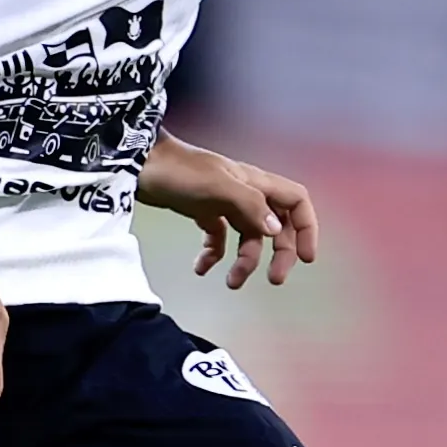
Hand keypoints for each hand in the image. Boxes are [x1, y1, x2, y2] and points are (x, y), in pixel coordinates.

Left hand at [139, 138, 318, 289]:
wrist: (138, 164)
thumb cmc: (179, 171)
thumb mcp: (218, 187)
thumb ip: (249, 206)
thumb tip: (275, 232)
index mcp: (256, 183)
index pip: (296, 202)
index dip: (307, 228)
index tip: (305, 258)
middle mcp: (245, 193)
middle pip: (277, 226)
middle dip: (279, 254)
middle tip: (273, 280)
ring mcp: (223, 203)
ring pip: (247, 237)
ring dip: (244, 261)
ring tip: (231, 283)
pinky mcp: (202, 211)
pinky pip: (218, 238)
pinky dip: (214, 255)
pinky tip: (201, 268)